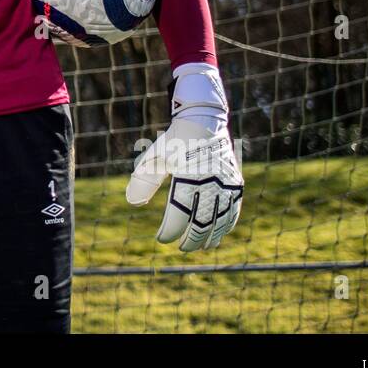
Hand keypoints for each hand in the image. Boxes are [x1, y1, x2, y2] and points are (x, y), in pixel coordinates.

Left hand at [125, 63, 243, 251]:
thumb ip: (144, 179)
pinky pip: (233, 210)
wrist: (203, 120)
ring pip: (219, 220)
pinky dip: (226, 225)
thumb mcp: (155, 157)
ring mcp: (225, 184)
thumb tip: (132, 200)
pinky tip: (218, 234)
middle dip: (191, 239)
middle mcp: (209, 182)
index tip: (162, 238)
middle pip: (201, 222)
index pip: (179, 215)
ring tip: (201, 246)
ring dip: (210, 237)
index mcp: (188, 177)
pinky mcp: (235, 183)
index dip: (170, 231)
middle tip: (181, 246)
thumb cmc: (175, 141)